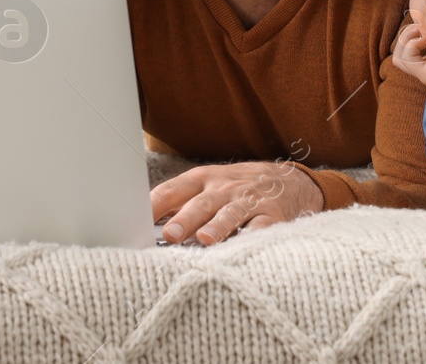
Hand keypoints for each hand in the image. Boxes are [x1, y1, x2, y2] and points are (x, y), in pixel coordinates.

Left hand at [151, 161, 323, 244]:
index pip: (173, 190)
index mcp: (202, 180)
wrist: (288, 181)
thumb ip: (180, 203)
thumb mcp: (208, 185)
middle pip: (201, 203)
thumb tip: (144, 226)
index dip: (155, 205)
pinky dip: (252, 236)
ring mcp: (248, 201)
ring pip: (230, 214)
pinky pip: (260, 227)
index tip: (136, 221)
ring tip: (205, 239)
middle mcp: (224, 188)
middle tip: (170, 234)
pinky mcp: (271, 216)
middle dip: (185, 218)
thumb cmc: (236, 188)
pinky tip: (244, 245)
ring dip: (217, 226)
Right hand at [392, 20, 425, 106]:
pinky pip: (404, 58)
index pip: (406, 47)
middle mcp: (424, 68)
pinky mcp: (425, 74)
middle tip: (424, 29)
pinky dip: (412, 45)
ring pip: (397, 56)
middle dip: (407, 33)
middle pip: (398, 51)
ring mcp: (423, 72)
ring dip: (407, 39)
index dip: (412, 33)